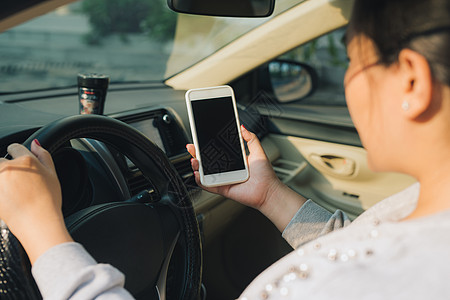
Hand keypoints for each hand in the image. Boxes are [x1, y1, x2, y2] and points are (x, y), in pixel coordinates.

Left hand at [0, 140, 72, 263]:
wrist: (38, 223)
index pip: (14, 147)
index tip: (23, 167)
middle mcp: (8, 168)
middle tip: (19, 184)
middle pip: (1, 160)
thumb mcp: (53, 175)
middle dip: (8, 168)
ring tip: (12, 193)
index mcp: (25, 160)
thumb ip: (44, 155)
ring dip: (3, 179)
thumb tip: (35, 143)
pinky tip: (8, 199)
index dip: (19, 155)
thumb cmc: (48, 201)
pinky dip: (2, 191)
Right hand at [187, 126, 306, 230]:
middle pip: (207, 161)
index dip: (207, 146)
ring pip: (205, 173)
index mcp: (233, 160)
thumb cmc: (265, 175)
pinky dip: (201, 181)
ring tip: (195, 161)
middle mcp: (226, 169)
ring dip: (197, 166)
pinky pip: (208, 186)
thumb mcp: (258, 151)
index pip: (216, 151)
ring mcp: (223, 179)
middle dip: (197, 154)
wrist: (268, 191)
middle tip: (192, 148)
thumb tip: (242, 127)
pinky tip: (198, 174)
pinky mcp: (222, 189)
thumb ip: (250, 138)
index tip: (200, 139)